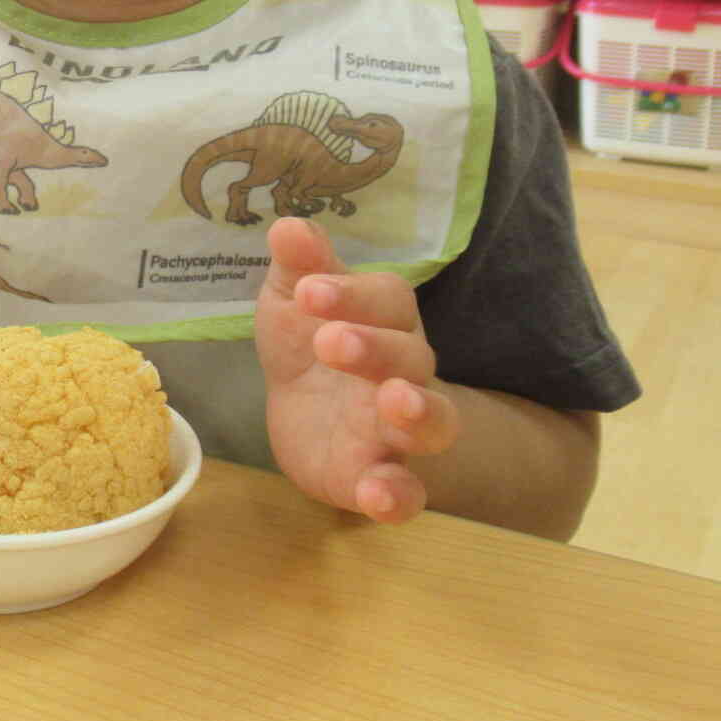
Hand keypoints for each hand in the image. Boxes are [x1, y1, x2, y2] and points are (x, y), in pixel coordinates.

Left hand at [254, 215, 459, 523]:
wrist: (308, 416)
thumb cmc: (309, 344)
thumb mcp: (294, 301)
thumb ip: (300, 266)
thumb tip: (287, 224)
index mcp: (384, 321)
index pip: (386, 299)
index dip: (352, 294)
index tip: (307, 292)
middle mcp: (404, 372)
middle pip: (410, 357)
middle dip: (375, 348)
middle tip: (330, 342)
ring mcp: (398, 431)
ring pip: (433, 422)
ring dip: (418, 413)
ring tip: (393, 403)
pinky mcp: (382, 479)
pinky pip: (407, 492)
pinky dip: (398, 495)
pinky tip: (378, 495)